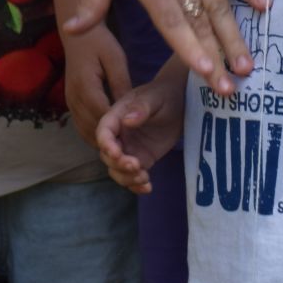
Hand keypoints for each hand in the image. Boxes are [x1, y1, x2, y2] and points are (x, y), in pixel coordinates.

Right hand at [62, 21, 131, 143]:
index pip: (103, 118)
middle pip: (92, 129)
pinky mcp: (71, 101)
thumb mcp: (115, 58)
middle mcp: (74, 97)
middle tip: (131, 156)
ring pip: (85, 131)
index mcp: (86, 86)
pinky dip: (95, 135)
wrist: (78, 32)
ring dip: (102, 143)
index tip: (136, 144)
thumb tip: (128, 111)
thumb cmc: (99, 41)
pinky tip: (111, 140)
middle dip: (111, 144)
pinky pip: (81, 126)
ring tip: (123, 153)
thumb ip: (121, 84)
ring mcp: (70, 100)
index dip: (119, 133)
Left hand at [69, 0, 264, 96]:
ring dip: (234, 35)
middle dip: (216, 57)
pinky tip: (265, 7)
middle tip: (230, 89)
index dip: (188, 48)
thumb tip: (73, 33)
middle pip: (200, 22)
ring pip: (220, 5)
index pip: (172, 22)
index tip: (205, 73)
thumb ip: (93, 3)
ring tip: (247, 65)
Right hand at [96, 74, 186, 192]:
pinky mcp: (141, 159)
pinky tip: (148, 188)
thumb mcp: (154, 98)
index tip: (116, 154)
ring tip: (144, 178)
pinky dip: (136, 185)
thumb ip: (141, 108)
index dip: (106, 144)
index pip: (103, 132)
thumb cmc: (164, 94)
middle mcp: (119, 135)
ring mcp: (129, 149)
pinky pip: (133, 176)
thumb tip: (127, 121)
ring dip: (126, 178)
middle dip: (118, 164)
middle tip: (137, 166)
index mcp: (117, 116)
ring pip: (117, 169)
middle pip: (108, 155)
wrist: (179, 103)